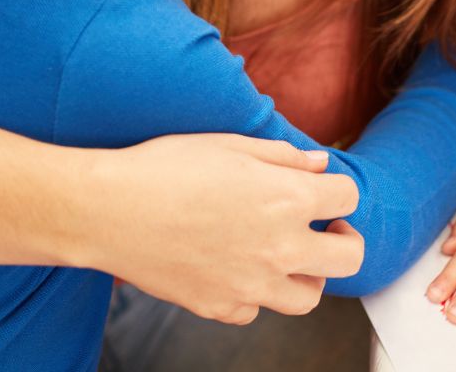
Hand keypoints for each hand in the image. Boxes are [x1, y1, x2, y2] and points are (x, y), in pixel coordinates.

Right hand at [91, 134, 362, 324]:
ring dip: (306, 274)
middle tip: (325, 228)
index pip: (348, 198)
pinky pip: (254, 311)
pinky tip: (236, 268)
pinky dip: (253, 294)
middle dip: (344, 239)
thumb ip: (283, 157)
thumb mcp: (230, 144)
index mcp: (286, 200)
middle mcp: (278, 248)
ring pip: (308, 297)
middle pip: (348, 258)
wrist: (107, 210)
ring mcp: (250, 285)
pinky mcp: (219, 307)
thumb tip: (320, 166)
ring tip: (285, 253)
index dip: (338, 190)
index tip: (324, 191)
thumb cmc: (164, 168)